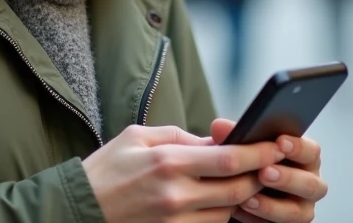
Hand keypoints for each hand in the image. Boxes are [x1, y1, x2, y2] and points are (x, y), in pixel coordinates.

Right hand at [82, 124, 282, 222]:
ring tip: (237, 182)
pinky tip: (213, 201)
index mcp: (168, 162)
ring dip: (237, 198)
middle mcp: (176, 195)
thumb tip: (215, 141)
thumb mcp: (138, 136)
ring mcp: (175, 221)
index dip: (258, 153)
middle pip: (237, 190)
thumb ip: (180, 137)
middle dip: (257, 177)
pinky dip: (217, 214)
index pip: (228, 159)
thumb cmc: (106, 169)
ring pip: (226, 213)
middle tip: (268, 166)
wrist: (77, 209)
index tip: (275, 145)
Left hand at [210, 119, 325, 222]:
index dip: (299, 147)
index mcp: (302, 158)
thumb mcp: (239, 147)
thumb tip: (219, 127)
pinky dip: (262, 218)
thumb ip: (233, 136)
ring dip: (273, 206)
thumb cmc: (245, 163)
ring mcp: (300, 208)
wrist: (233, 191)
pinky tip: (242, 210)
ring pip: (298, 212)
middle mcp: (307, 183)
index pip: (312, 151)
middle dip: (288, 178)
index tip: (280, 142)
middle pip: (311, 184)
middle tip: (264, 172)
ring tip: (248, 198)